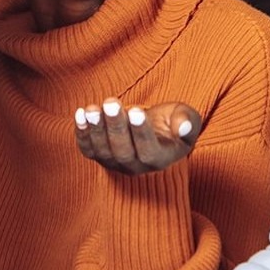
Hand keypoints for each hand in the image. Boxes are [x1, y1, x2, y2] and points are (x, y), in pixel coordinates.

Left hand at [74, 98, 202, 174]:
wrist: (151, 128)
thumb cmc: (170, 121)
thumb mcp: (186, 117)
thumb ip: (188, 121)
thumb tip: (184, 127)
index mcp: (160, 160)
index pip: (149, 151)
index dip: (141, 133)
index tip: (137, 111)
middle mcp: (136, 167)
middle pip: (123, 152)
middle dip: (116, 126)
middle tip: (111, 102)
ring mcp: (114, 163)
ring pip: (103, 151)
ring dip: (96, 129)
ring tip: (93, 108)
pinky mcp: (98, 155)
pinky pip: (87, 149)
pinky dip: (81, 133)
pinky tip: (81, 113)